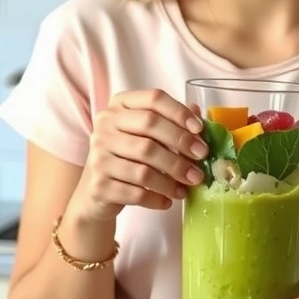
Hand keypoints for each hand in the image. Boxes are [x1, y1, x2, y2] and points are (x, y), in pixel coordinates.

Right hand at [68, 88, 207, 222]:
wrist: (97, 192)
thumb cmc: (129, 157)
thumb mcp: (146, 135)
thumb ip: (171, 122)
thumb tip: (199, 113)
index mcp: (119, 105)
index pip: (153, 98)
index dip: (179, 112)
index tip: (200, 129)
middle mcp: (104, 125)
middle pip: (149, 126)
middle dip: (181, 142)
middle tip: (201, 158)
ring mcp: (98, 155)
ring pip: (144, 165)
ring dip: (172, 178)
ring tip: (189, 183)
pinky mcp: (99, 186)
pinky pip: (136, 193)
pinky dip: (157, 198)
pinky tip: (168, 200)